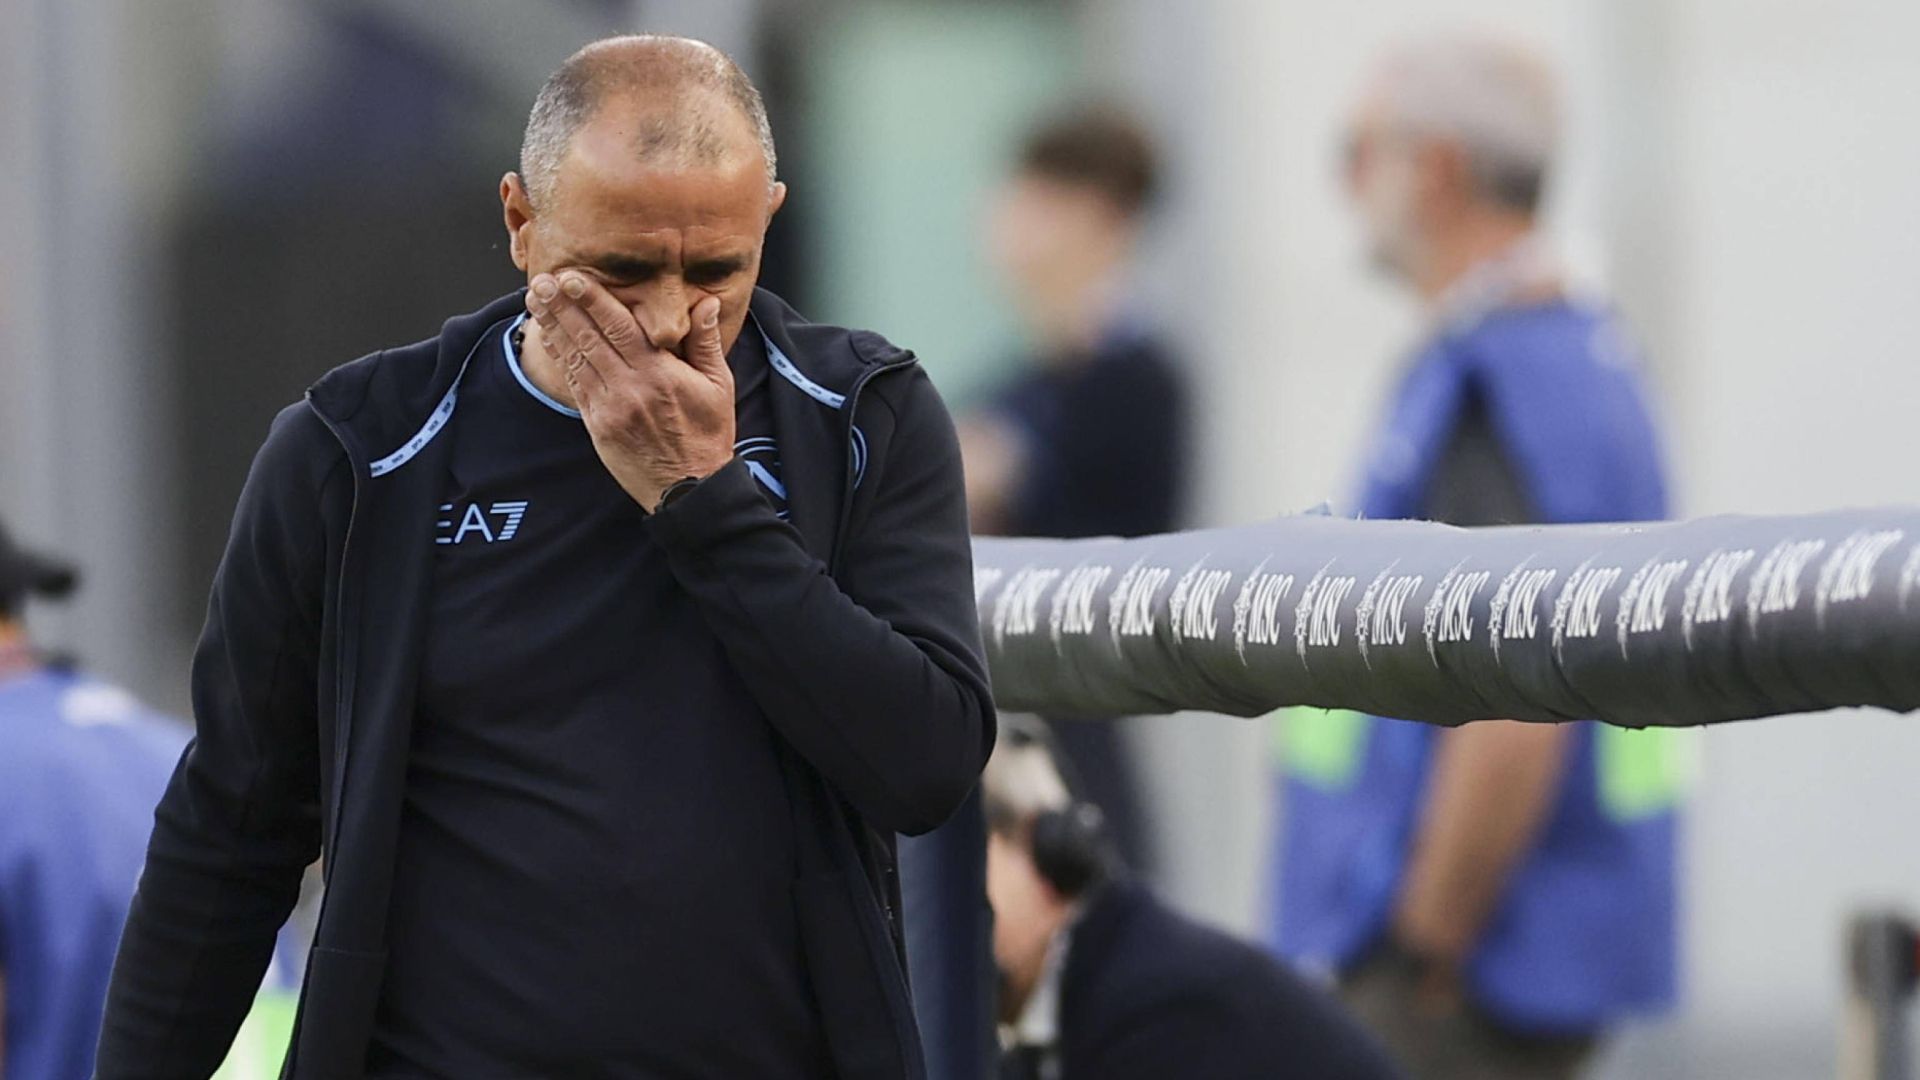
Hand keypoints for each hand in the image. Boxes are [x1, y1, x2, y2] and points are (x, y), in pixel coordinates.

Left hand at [525, 271, 735, 510]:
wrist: (690, 488)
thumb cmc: (708, 435)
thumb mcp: (719, 386)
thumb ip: (706, 342)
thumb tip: (707, 303)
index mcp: (659, 375)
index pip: (619, 327)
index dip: (593, 300)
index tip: (572, 278)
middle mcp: (630, 389)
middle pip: (589, 338)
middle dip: (562, 307)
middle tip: (542, 280)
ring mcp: (610, 408)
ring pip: (576, 359)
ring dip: (553, 327)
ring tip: (535, 301)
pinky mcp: (598, 425)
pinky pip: (575, 384)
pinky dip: (560, 358)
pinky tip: (548, 337)